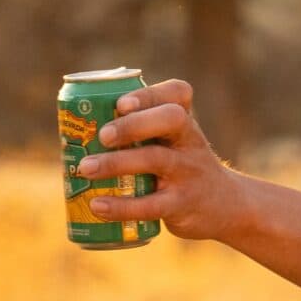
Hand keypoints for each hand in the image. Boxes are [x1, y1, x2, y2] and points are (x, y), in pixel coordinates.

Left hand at [77, 78, 248, 241]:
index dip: (149, 94)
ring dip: (116, 163)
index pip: (177, 94)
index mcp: (184, 121)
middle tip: (102, 135)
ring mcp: (188, 173)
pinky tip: (98, 205)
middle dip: (133, 124)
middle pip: (171, 119)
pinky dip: (122, 206)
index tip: (120, 104)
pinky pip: (151, 205)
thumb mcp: (173, 142)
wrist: (226, 206)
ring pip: (156, 160)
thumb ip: (139, 132)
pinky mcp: (182, 205)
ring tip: (85, 168)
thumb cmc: (182, 167)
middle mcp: (190, 142)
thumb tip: (75, 132)